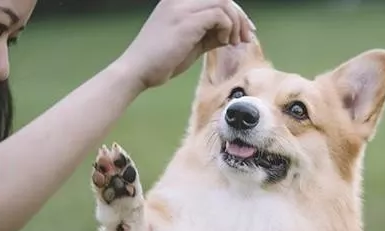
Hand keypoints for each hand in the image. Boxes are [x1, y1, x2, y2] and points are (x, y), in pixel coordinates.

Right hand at [116, 0, 255, 89]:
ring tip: (233, 43)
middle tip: (246, 38)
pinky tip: (223, 43)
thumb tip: (231, 34)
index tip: (246, 30)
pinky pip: (219, 15)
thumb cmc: (162, 60)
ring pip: (224, 3)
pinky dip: (227, 28)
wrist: (138, 70)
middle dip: (240, 17)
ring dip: (236, 23)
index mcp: (178, 1)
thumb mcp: (191, 43)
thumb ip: (209, 34)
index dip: (235, 12)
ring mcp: (182, 7)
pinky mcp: (186, 20)